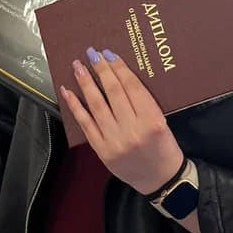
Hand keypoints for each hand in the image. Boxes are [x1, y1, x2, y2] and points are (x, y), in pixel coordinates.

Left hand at [61, 48, 184, 195]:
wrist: (161, 179)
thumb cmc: (164, 147)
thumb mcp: (161, 121)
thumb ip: (143, 101)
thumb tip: (119, 75)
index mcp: (153, 120)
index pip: (132, 87)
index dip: (119, 68)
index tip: (109, 54)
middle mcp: (133, 130)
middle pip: (113, 92)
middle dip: (101, 70)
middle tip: (91, 53)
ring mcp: (115, 141)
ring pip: (97, 105)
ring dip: (85, 83)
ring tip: (77, 66)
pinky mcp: (102, 150)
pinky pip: (85, 124)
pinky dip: (75, 106)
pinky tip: (68, 91)